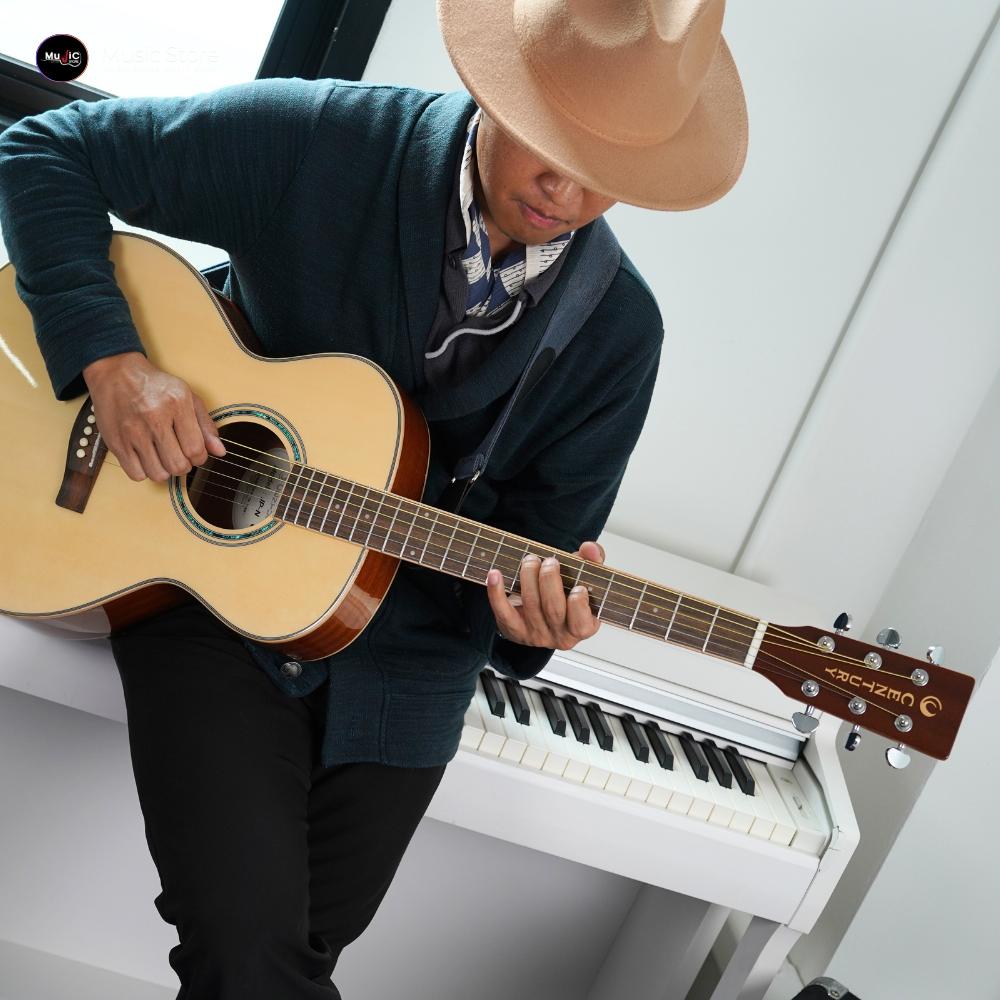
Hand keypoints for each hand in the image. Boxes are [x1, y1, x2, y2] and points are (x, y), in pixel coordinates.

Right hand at [83, 351, 225, 482]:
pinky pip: (136, 474)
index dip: (199, 457)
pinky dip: (145, 472)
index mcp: (177, 404)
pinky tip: (147, 458)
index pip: (195, 449)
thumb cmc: (155, 386)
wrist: (116, 374)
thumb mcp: (188, 397)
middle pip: (177, 465)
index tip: (195, 453)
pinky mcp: (116, 442)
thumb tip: (220, 452)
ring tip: (163, 457)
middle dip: (184, 465)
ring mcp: (132, 431)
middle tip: (180, 455)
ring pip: (158, 474)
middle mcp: (154, 418)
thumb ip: (206, 425)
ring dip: (165, 471)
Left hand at [486, 540, 605, 650]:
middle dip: (550, 581)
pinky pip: (502, 611)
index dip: (579, 605)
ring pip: (530, 605)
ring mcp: (536, 634)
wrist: (543, 612)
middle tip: (550, 562)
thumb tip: (590, 548)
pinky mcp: (513, 629)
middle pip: (553, 609)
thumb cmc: (568, 593)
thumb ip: (593, 560)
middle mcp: (559, 635)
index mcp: (582, 626)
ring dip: (528, 577)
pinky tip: (495, 574)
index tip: (578, 587)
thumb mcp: (585, 576)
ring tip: (531, 560)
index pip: (581, 623)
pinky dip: (496, 591)